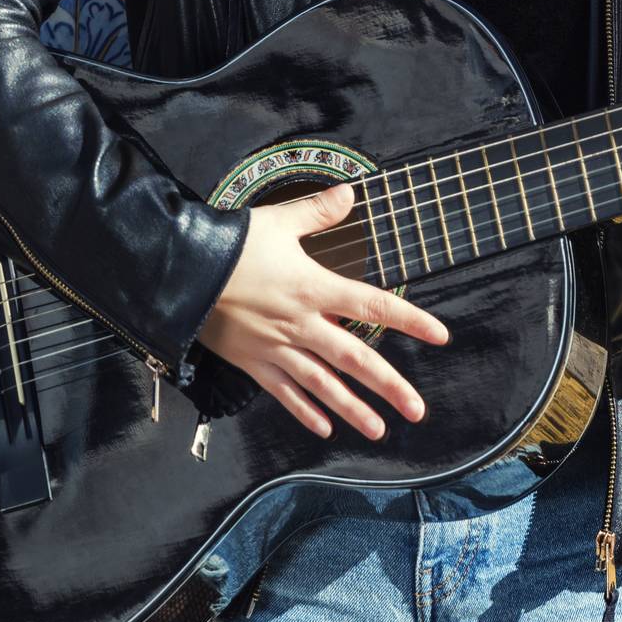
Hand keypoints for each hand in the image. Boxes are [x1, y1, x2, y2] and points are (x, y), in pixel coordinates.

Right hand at [198, 181, 449, 439]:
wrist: (181, 273)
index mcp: (314, 288)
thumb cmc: (232, 244)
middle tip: (418, 410)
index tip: (441, 335)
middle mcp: (301, 324)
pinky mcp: (253, 362)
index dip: (410, 319)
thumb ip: (318, 211)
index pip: (373, 304)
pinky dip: (305, 411)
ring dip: (353, 409)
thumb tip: (351, 192)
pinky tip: (325, 428)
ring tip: (381, 429)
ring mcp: (277, 348)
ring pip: (323, 385)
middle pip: (354, 358)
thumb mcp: (278, 221)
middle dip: (389, 385)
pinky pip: (284, 393)